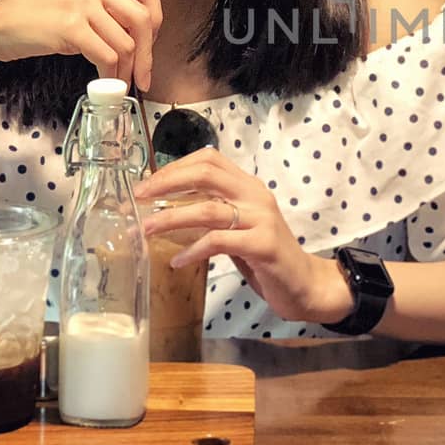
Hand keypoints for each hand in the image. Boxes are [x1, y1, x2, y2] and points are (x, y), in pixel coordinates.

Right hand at [0, 0, 162, 90]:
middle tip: (144, 74)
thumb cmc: (35, 18)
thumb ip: (105, 4)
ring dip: (127, 69)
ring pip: (126, 42)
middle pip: (143, 17)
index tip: (149, 39)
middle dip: (148, 52)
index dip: (156, 15)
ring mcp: (81, 2)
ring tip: (120, 82)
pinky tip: (104, 80)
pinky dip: (110, 74)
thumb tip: (141, 33)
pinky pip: (107, 56)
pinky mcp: (70, 27)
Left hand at [135, 149, 351, 324]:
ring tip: (146, 230)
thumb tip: (168, 208)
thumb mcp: (239, 227)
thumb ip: (214, 212)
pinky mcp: (263, 245)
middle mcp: (256, 196)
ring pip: (208, 209)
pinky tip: (178, 260)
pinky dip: (194, 249)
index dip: (176, 167)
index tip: (149, 183)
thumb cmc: (266, 257)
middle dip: (167, 182)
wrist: (304, 284)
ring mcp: (262, 219)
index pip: (210, 159)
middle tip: (139, 197)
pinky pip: (219, 241)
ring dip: (171, 218)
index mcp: (249, 187)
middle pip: (206, 174)